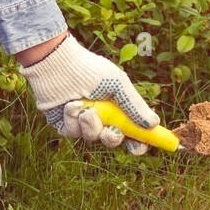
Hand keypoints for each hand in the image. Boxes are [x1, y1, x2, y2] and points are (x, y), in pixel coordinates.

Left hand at [19, 35, 160, 155]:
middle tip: (112, 131)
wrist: (56, 64)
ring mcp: (83, 121)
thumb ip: (134, 105)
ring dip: (90, 124)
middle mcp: (102, 116)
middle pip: (113, 139)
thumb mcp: (117, 84)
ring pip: (92, 137)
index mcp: (118, 106)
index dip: (139, 140)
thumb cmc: (89, 70)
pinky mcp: (65, 124)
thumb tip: (153, 124)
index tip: (142, 146)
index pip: (133, 129)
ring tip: (84, 107)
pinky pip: (73, 133)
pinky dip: (73, 120)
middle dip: (113, 138)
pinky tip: (70, 105)